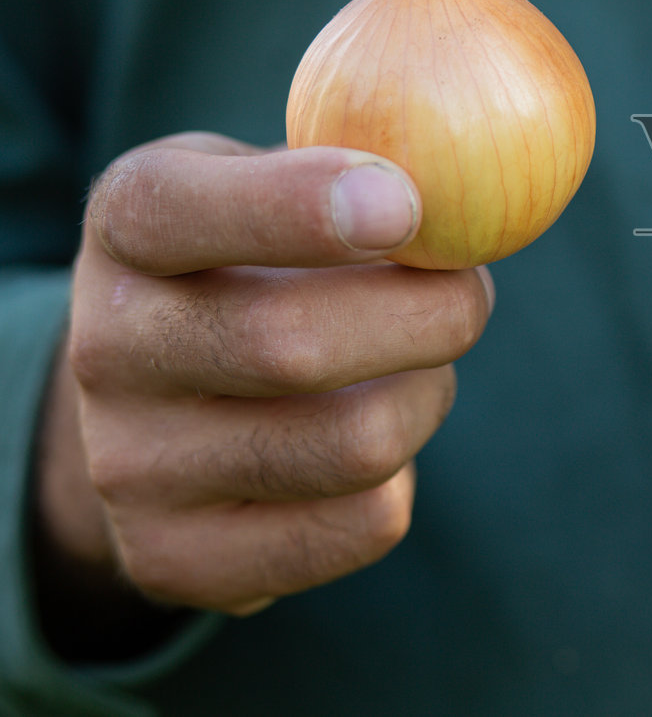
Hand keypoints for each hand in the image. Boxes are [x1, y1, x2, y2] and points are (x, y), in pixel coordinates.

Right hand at [34, 132, 492, 625]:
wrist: (163, 402)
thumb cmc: (261, 260)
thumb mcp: (279, 179)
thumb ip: (358, 164)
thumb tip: (463, 183)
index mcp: (127, 226)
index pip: (182, 210)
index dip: (299, 206)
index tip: (404, 204)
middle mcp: (108, 350)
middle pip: (292, 345)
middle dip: (429, 314)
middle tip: (470, 293)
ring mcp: (132, 468)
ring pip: (355, 443)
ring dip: (429, 395)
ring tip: (418, 366)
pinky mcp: (178, 560)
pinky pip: (364, 524)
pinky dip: (405, 476)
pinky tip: (371, 435)